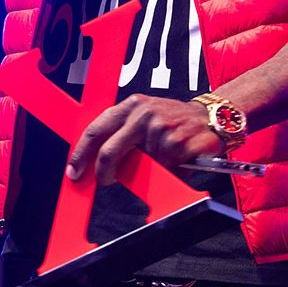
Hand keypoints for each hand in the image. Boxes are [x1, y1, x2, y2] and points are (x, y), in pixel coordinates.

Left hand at [65, 94, 224, 184]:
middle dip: (103, 172)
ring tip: (166, 155)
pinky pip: (164, 167)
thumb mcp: (146, 117)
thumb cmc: (175, 120)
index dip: (81, 153)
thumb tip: (99, 163)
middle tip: (104, 181)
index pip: (96, 129)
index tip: (74, 171)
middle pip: (110, 150)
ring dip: (152, 167)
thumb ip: (124, 133)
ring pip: (142, 163)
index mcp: (132, 105)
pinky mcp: (178, 141)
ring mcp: (161, 127)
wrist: (213, 116)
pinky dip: (170, 168)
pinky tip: (179, 156)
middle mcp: (144, 113)